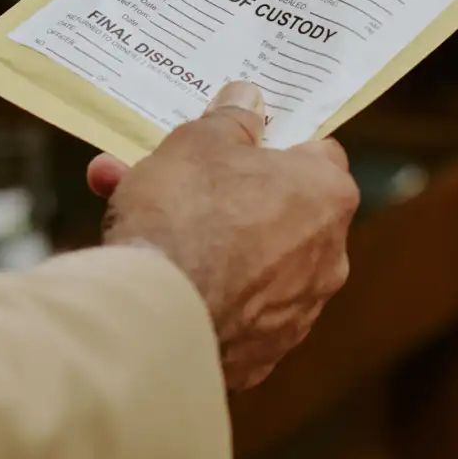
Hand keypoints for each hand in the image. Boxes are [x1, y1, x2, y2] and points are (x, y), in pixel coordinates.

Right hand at [93, 83, 359, 391]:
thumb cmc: (187, 214)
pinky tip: (152, 279)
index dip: (274, 143)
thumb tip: (249, 100)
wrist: (158, 317)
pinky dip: (198, 292)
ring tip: (130, 221)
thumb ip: (231, 120)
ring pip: (244, 261)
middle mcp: (327, 258)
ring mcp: (295, 314)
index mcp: (327, 197)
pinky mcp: (259, 358)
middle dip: (220, 193)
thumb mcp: (200, 143)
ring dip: (200, 240)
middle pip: (273, 210)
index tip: (236, 142)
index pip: (317, 155)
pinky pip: (228, 309)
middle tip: (166, 179)